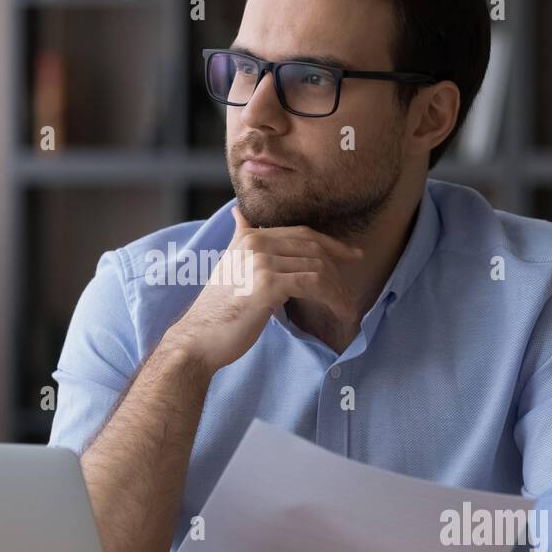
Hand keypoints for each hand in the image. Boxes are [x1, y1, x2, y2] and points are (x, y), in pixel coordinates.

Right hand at [163, 206, 361, 374]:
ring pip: (317, 267)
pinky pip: (313, 285)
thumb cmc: (218, 310)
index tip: (353, 256)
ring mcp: (261, 261)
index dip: (331, 244)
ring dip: (338, 290)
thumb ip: (240, 238)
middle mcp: (255, 242)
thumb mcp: (229, 265)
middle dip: (339, 269)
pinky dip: (332, 299)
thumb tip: (239, 213)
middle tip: (351, 291)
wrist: (198, 338)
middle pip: (313, 247)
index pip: (302, 233)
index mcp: (249, 236)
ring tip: (346, 308)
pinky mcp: (267, 284)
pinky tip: (340, 312)